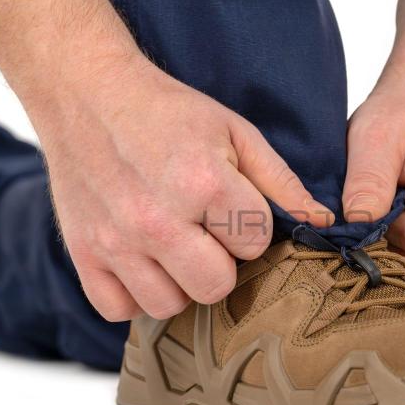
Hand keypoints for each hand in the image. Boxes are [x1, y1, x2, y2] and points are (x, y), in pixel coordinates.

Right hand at [33, 55, 331, 320]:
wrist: (87, 94)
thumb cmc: (166, 112)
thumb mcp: (234, 132)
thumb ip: (280, 182)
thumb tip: (321, 222)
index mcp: (202, 183)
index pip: (254, 243)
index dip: (250, 228)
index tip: (232, 209)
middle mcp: (157, 220)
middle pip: (215, 287)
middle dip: (221, 264)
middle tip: (206, 235)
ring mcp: (115, 241)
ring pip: (168, 306)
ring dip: (179, 283)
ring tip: (174, 248)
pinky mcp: (83, 254)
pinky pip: (119, 310)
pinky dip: (134, 294)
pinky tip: (143, 263)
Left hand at [343, 88, 404, 280]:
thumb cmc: (400, 113)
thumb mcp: (373, 137)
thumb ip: (367, 182)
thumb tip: (357, 227)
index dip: (380, 230)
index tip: (362, 205)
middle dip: (386, 245)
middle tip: (369, 207)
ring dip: (394, 247)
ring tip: (383, 208)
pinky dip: (402, 246)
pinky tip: (393, 218)